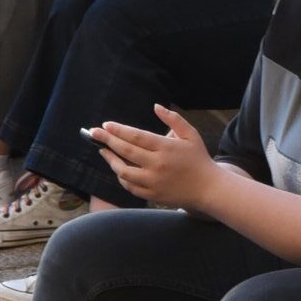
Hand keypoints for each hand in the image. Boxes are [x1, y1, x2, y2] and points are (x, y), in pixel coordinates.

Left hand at [89, 107, 216, 211]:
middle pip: (126, 151)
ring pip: (123, 171)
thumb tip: (156, 106)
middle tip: (93, 133)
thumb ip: (173, 119)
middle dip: (107, 140)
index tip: (105, 125)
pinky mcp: (151, 194)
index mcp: (166, 147)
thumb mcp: (190, 134)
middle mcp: (157, 164)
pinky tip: (118, 168)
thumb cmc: (198, 158)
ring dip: (111, 160)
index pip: (136, 136)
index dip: (118, 130)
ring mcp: (153, 181)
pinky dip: (121, 176)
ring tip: (104, 151)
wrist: (207, 188)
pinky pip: (129, 186)